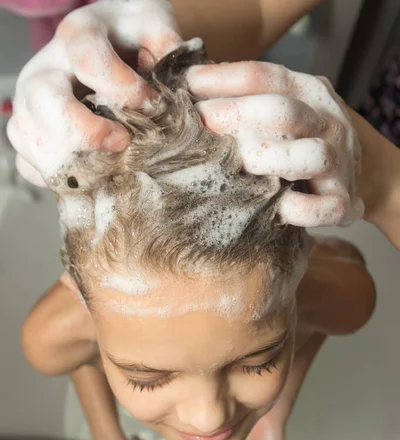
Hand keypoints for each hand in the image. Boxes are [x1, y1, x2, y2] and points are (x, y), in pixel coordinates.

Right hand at [7, 0, 181, 186]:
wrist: (110, 47)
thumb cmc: (133, 39)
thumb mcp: (153, 27)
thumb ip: (165, 43)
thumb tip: (175, 80)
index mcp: (78, 36)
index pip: (87, 58)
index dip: (121, 88)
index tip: (151, 105)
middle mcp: (46, 68)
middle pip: (43, 99)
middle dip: (84, 130)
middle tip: (121, 143)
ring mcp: (32, 104)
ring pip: (27, 135)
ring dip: (69, 161)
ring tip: (107, 168)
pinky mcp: (31, 135)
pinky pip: (28, 163)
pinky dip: (58, 177)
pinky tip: (89, 177)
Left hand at [187, 61, 363, 226]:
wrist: (364, 173)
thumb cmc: (303, 140)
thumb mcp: (285, 109)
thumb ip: (250, 100)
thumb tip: (189, 94)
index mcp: (308, 92)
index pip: (265, 77)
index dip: (223, 80)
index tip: (187, 85)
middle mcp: (327, 122)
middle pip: (283, 113)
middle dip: (233, 116)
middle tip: (195, 127)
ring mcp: (339, 162)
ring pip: (310, 156)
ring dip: (268, 159)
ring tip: (231, 167)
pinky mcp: (344, 201)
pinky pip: (324, 208)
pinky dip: (298, 210)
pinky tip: (274, 209)